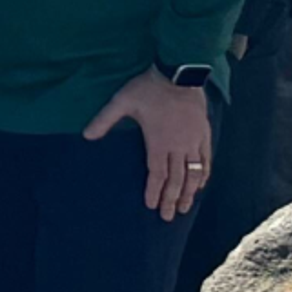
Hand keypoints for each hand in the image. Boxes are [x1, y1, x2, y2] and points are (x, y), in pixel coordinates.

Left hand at [85, 73, 215, 220]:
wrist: (179, 74)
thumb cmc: (147, 88)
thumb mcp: (121, 102)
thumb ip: (104, 120)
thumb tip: (86, 136)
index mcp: (158, 142)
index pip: (156, 173)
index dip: (154, 191)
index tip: (152, 207)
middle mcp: (178, 146)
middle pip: (176, 179)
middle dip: (171, 199)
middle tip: (169, 217)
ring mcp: (193, 142)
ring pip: (193, 173)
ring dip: (189, 192)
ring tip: (186, 208)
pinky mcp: (204, 135)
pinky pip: (206, 160)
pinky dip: (203, 175)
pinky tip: (201, 185)